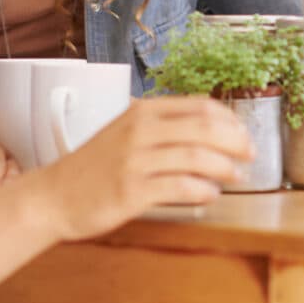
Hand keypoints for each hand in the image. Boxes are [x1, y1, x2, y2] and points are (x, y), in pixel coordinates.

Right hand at [39, 97, 254, 240]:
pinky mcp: (131, 191)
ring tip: (236, 177)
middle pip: (205, 128)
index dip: (230, 120)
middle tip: (251, 155)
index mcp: (142, 111)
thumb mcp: (126, 132)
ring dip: (225, 168)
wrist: (53, 196)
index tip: (245, 133)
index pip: (200, 106)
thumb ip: (163, 128)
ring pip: (196, 158)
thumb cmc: (94, 166)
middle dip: (236, 141)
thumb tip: (213, 131)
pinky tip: (210, 195)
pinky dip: (203, 191)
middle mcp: (140, 131)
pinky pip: (179, 187)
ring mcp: (135, 161)